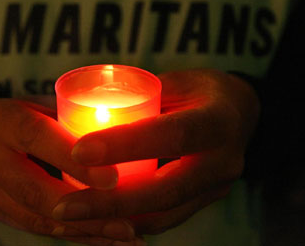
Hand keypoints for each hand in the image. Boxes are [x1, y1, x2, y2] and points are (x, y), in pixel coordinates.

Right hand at [0, 99, 143, 244]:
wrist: (4, 133)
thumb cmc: (42, 114)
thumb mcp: (56, 105)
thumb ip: (80, 121)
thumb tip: (129, 144)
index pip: (35, 137)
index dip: (73, 161)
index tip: (113, 180)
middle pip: (32, 189)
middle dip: (83, 210)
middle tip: (125, 224)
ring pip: (34, 217)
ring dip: (82, 231)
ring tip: (122, 236)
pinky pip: (34, 227)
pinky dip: (72, 234)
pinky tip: (101, 238)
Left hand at [52, 69, 259, 234]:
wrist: (239, 113)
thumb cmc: (199, 90)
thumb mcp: (175, 82)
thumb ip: (140, 101)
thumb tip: (85, 114)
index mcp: (218, 121)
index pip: (172, 135)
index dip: (126, 145)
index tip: (79, 151)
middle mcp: (223, 161)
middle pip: (165, 191)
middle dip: (110, 202)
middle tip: (64, 206)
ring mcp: (216, 188)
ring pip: (163, 215)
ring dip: (114, 220)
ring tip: (72, 217)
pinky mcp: (203, 201)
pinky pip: (164, 219)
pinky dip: (129, 222)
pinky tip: (97, 220)